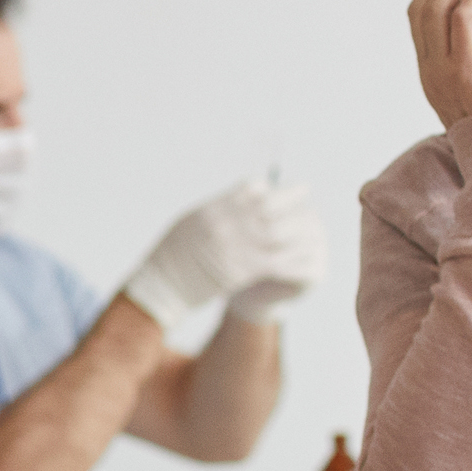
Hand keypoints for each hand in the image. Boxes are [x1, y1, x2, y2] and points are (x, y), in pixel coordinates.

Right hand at [122, 177, 317, 328]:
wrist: (162, 284)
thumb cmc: (175, 251)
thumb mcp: (193, 218)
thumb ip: (222, 206)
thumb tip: (252, 192)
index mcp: (211, 209)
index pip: (251, 190)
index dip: (276, 188)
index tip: (291, 187)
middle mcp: (222, 226)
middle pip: (267, 209)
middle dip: (290, 202)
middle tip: (306, 196)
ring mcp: (230, 249)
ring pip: (273, 234)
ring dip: (294, 228)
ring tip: (309, 224)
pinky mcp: (237, 273)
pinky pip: (270, 262)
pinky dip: (287, 256)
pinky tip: (297, 253)